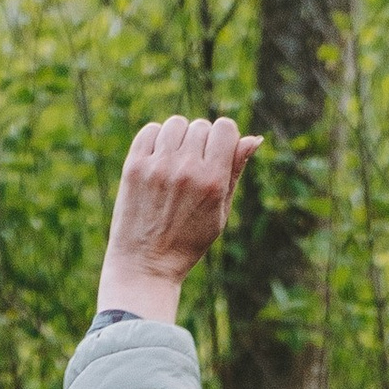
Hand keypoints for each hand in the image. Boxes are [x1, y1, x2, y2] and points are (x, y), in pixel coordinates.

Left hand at [95, 113, 261, 322]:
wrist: (145, 265)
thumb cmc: (188, 242)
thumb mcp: (220, 213)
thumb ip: (235, 172)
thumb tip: (253, 139)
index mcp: (212, 181)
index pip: (226, 128)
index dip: (224, 138)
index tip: (217, 154)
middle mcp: (186, 170)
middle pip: (201, 126)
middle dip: (201, 142)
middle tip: (193, 170)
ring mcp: (158, 167)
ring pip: (176, 124)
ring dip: (178, 138)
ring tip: (175, 163)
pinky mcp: (134, 167)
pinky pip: (150, 130)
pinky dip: (156, 140)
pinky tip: (158, 160)